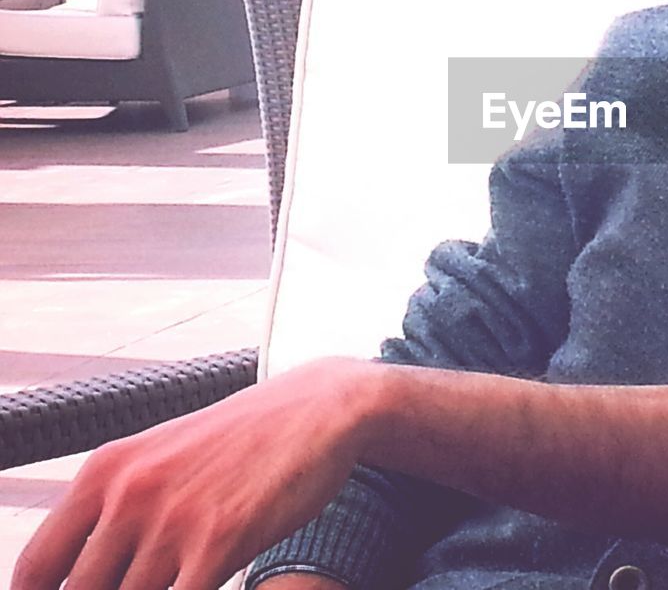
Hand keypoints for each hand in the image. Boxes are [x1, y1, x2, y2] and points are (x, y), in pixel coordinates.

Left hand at [12, 358, 377, 589]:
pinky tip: (210, 584)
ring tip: (189, 575)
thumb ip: (117, 507)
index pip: (35, 569)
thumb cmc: (245, 439)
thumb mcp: (163, 458)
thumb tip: (81, 572)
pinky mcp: (220, 541)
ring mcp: (173, 519)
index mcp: (105, 471)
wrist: (320, 408)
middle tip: (149, 587)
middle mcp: (129, 493)